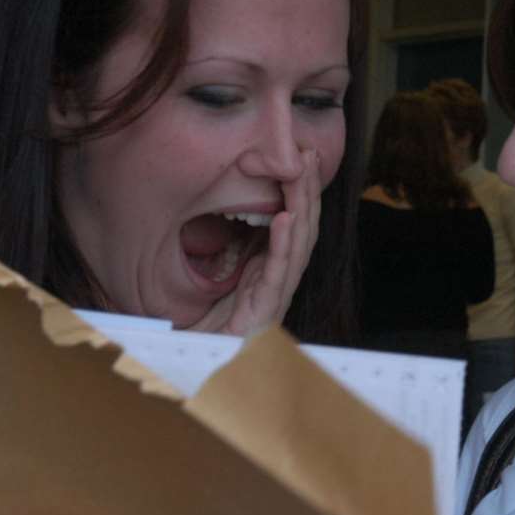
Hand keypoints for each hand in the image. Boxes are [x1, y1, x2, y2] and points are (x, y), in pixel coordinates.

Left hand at [191, 148, 321, 336]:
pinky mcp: (267, 307)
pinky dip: (283, 242)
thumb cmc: (216, 321)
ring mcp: (278, 293)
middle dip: (308, 189)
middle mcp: (283, 279)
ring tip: (301, 175)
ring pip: (297, 243)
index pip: (296, 223)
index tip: (303, 157)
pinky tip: (285, 217)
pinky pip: (279, 270)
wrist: (205, 359)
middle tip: (308, 154)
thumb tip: (249, 211)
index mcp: (276, 269)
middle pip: (304, 227)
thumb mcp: (229, 273)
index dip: (302, 191)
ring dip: (301, 205)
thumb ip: (242, 247)